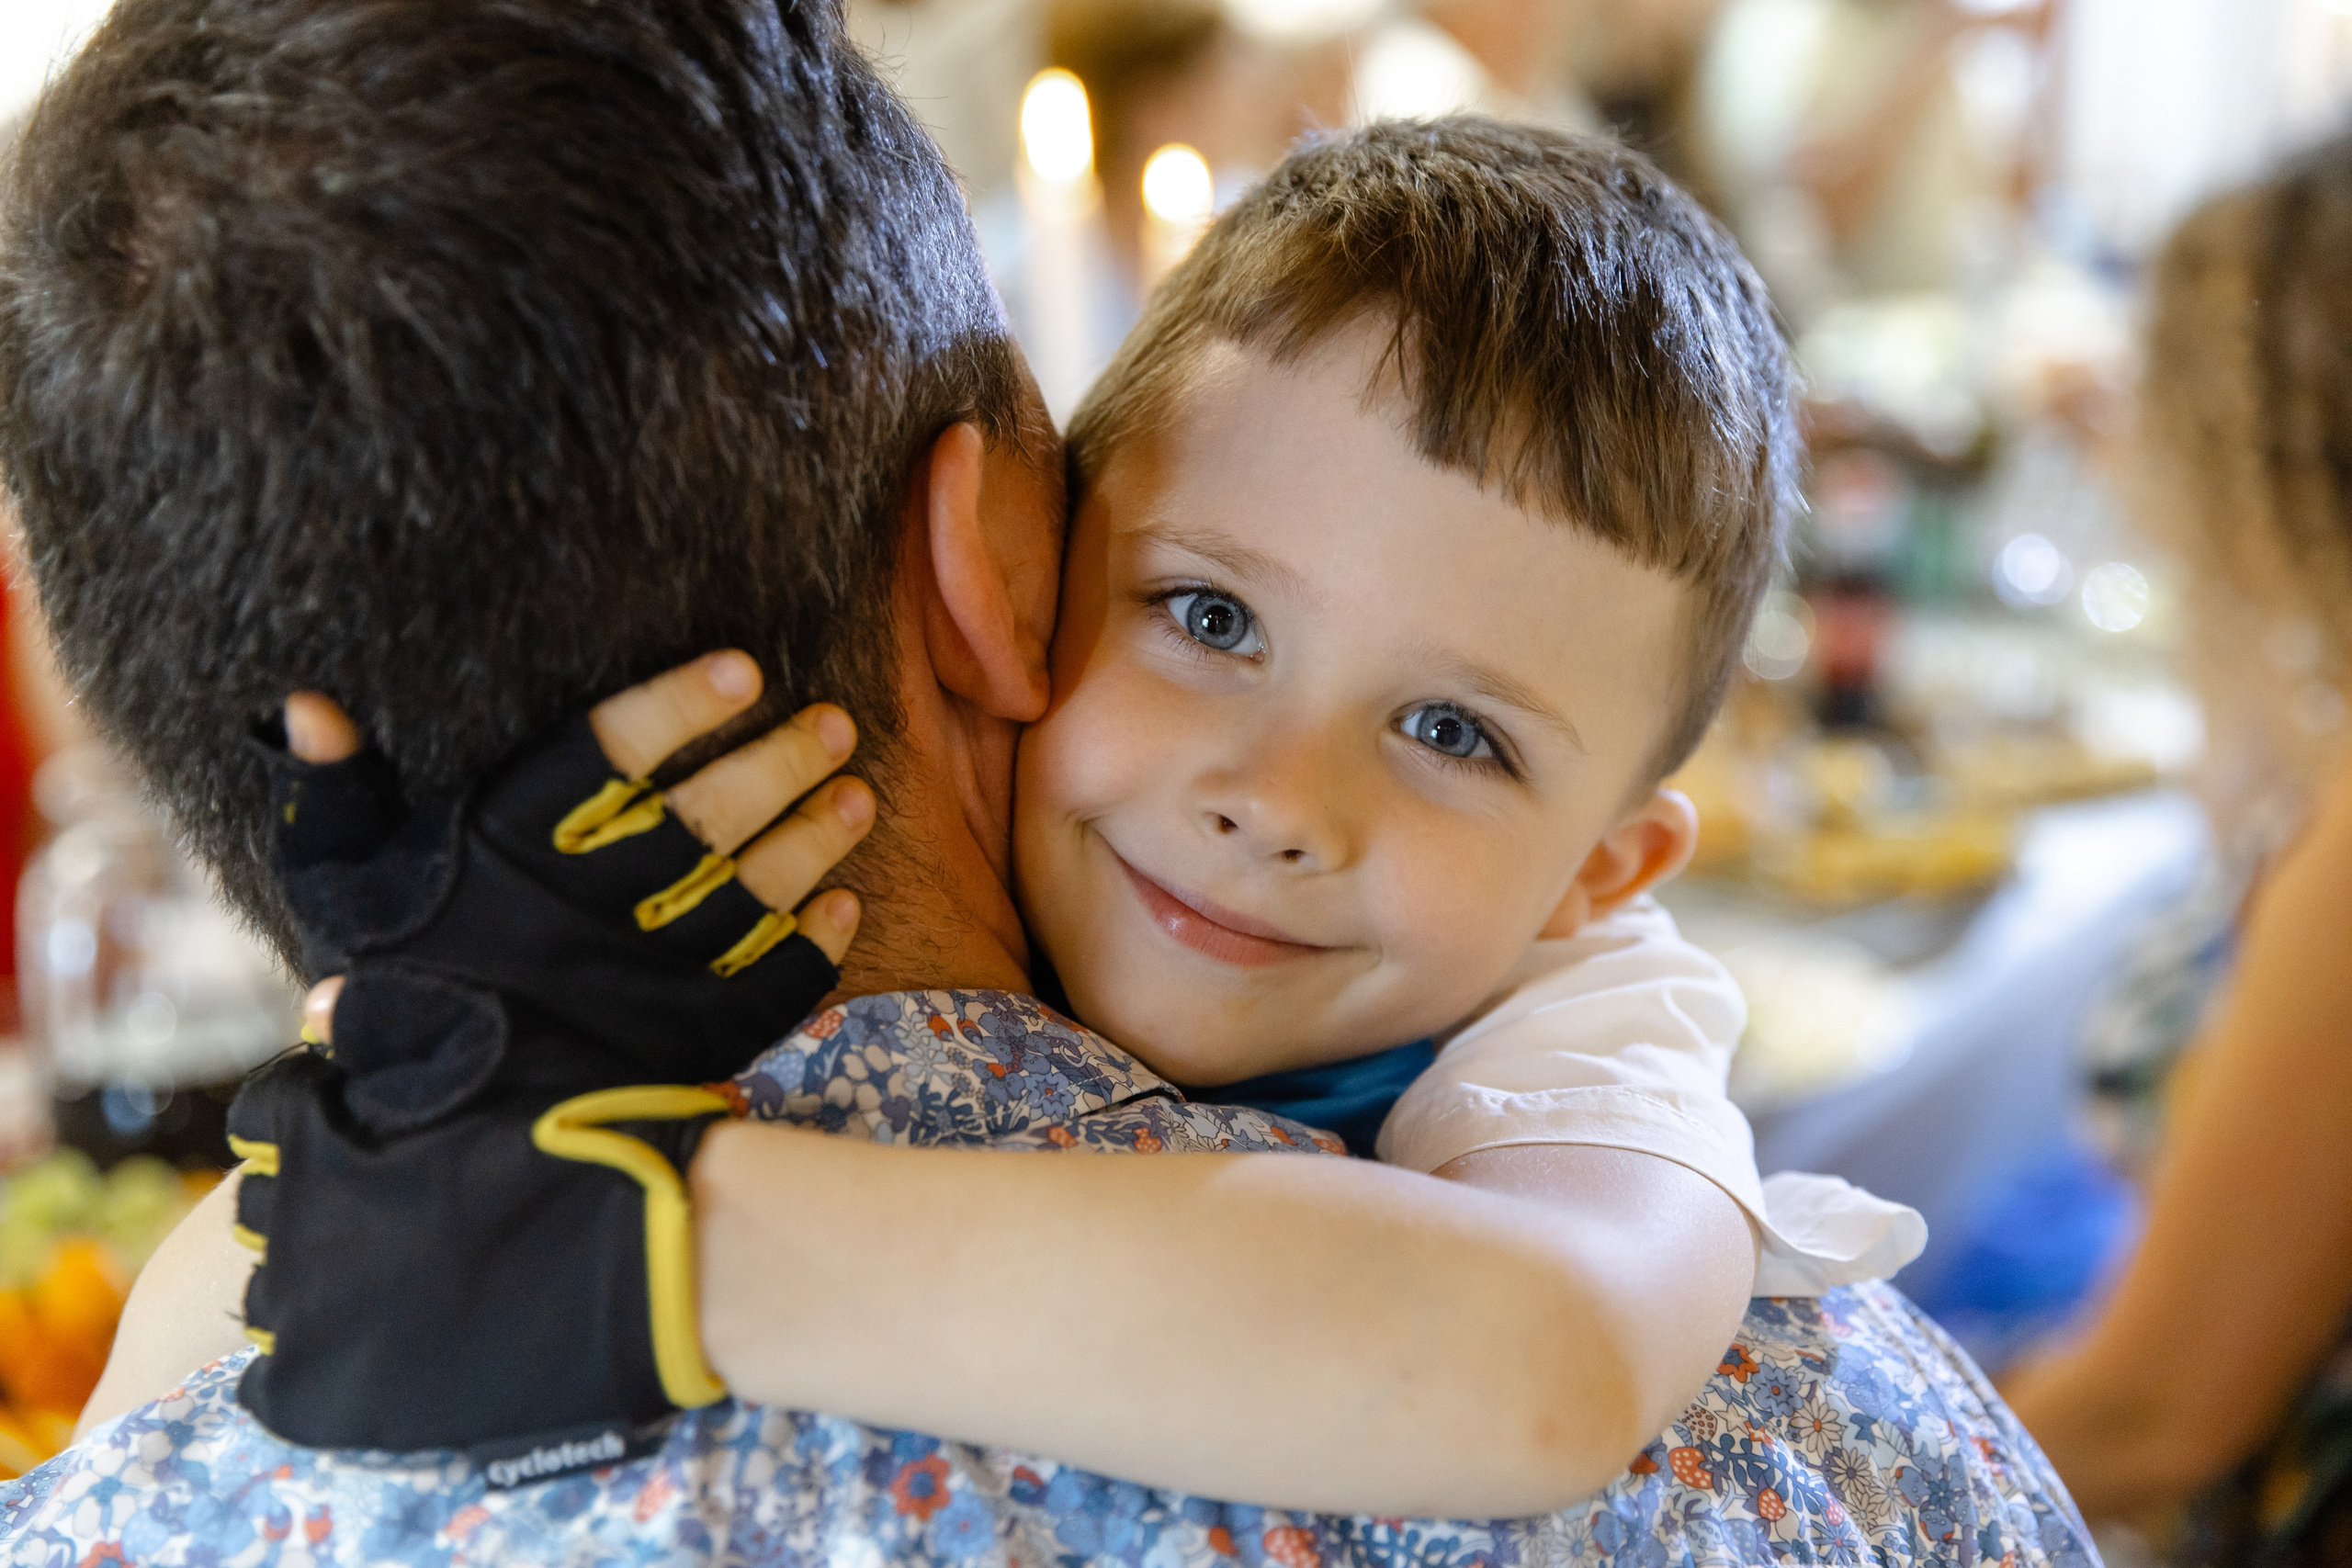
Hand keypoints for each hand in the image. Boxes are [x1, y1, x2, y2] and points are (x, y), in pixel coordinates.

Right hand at [228, 652, 873, 1464]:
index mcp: (515, 849)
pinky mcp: (699, 1033)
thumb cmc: (392, 1000)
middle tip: (832, 725)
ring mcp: (660, 966)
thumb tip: (306, 706)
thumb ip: (332, 798)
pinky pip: (779, 977)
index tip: (741, 670)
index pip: (612, 748)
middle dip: (780, 760)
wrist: (445, 1142)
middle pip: (713, 808)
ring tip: (858, 793)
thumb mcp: (338, 892)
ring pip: (759, 882)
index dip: (680, 703)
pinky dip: (818, 939)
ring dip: (816, 836)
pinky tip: (844, 902)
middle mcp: (601, 898)